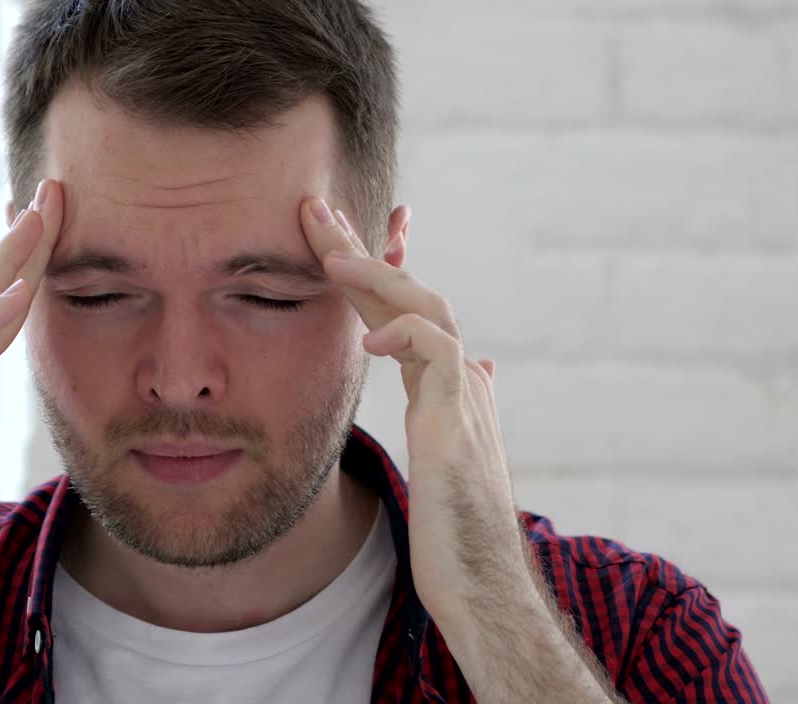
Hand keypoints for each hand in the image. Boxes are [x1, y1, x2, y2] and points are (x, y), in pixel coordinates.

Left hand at [299, 197, 524, 628]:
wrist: (482, 587)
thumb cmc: (454, 534)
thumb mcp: (443, 460)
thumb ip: (447, 410)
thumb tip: (480, 368)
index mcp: (441, 387)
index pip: (405, 310)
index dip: (374, 267)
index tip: (336, 235)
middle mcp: (457, 380)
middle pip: (410, 293)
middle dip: (362, 248)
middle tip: (315, 210)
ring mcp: (464, 398)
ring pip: (428, 307)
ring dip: (379, 273)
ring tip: (331, 253)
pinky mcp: (461, 423)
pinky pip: (440, 354)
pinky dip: (407, 333)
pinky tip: (370, 337)